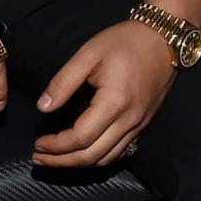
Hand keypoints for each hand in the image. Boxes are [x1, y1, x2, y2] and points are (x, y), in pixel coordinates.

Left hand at [33, 20, 176, 167]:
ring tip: (56, 159)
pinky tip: (84, 152)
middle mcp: (129, 119)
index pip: (80, 138)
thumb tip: (43, 107)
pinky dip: (98, 157)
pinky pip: (119, 151)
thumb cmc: (125, 41)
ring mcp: (139, 124)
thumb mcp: (89, 53)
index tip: (38, 143)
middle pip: (92, 156)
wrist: (162, 36)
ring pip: (106, 159)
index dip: (56, 146)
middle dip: (62, 161)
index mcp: (114, 102)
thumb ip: (64, 81)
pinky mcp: (143, 123)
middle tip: (39, 158)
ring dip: (79, 163)